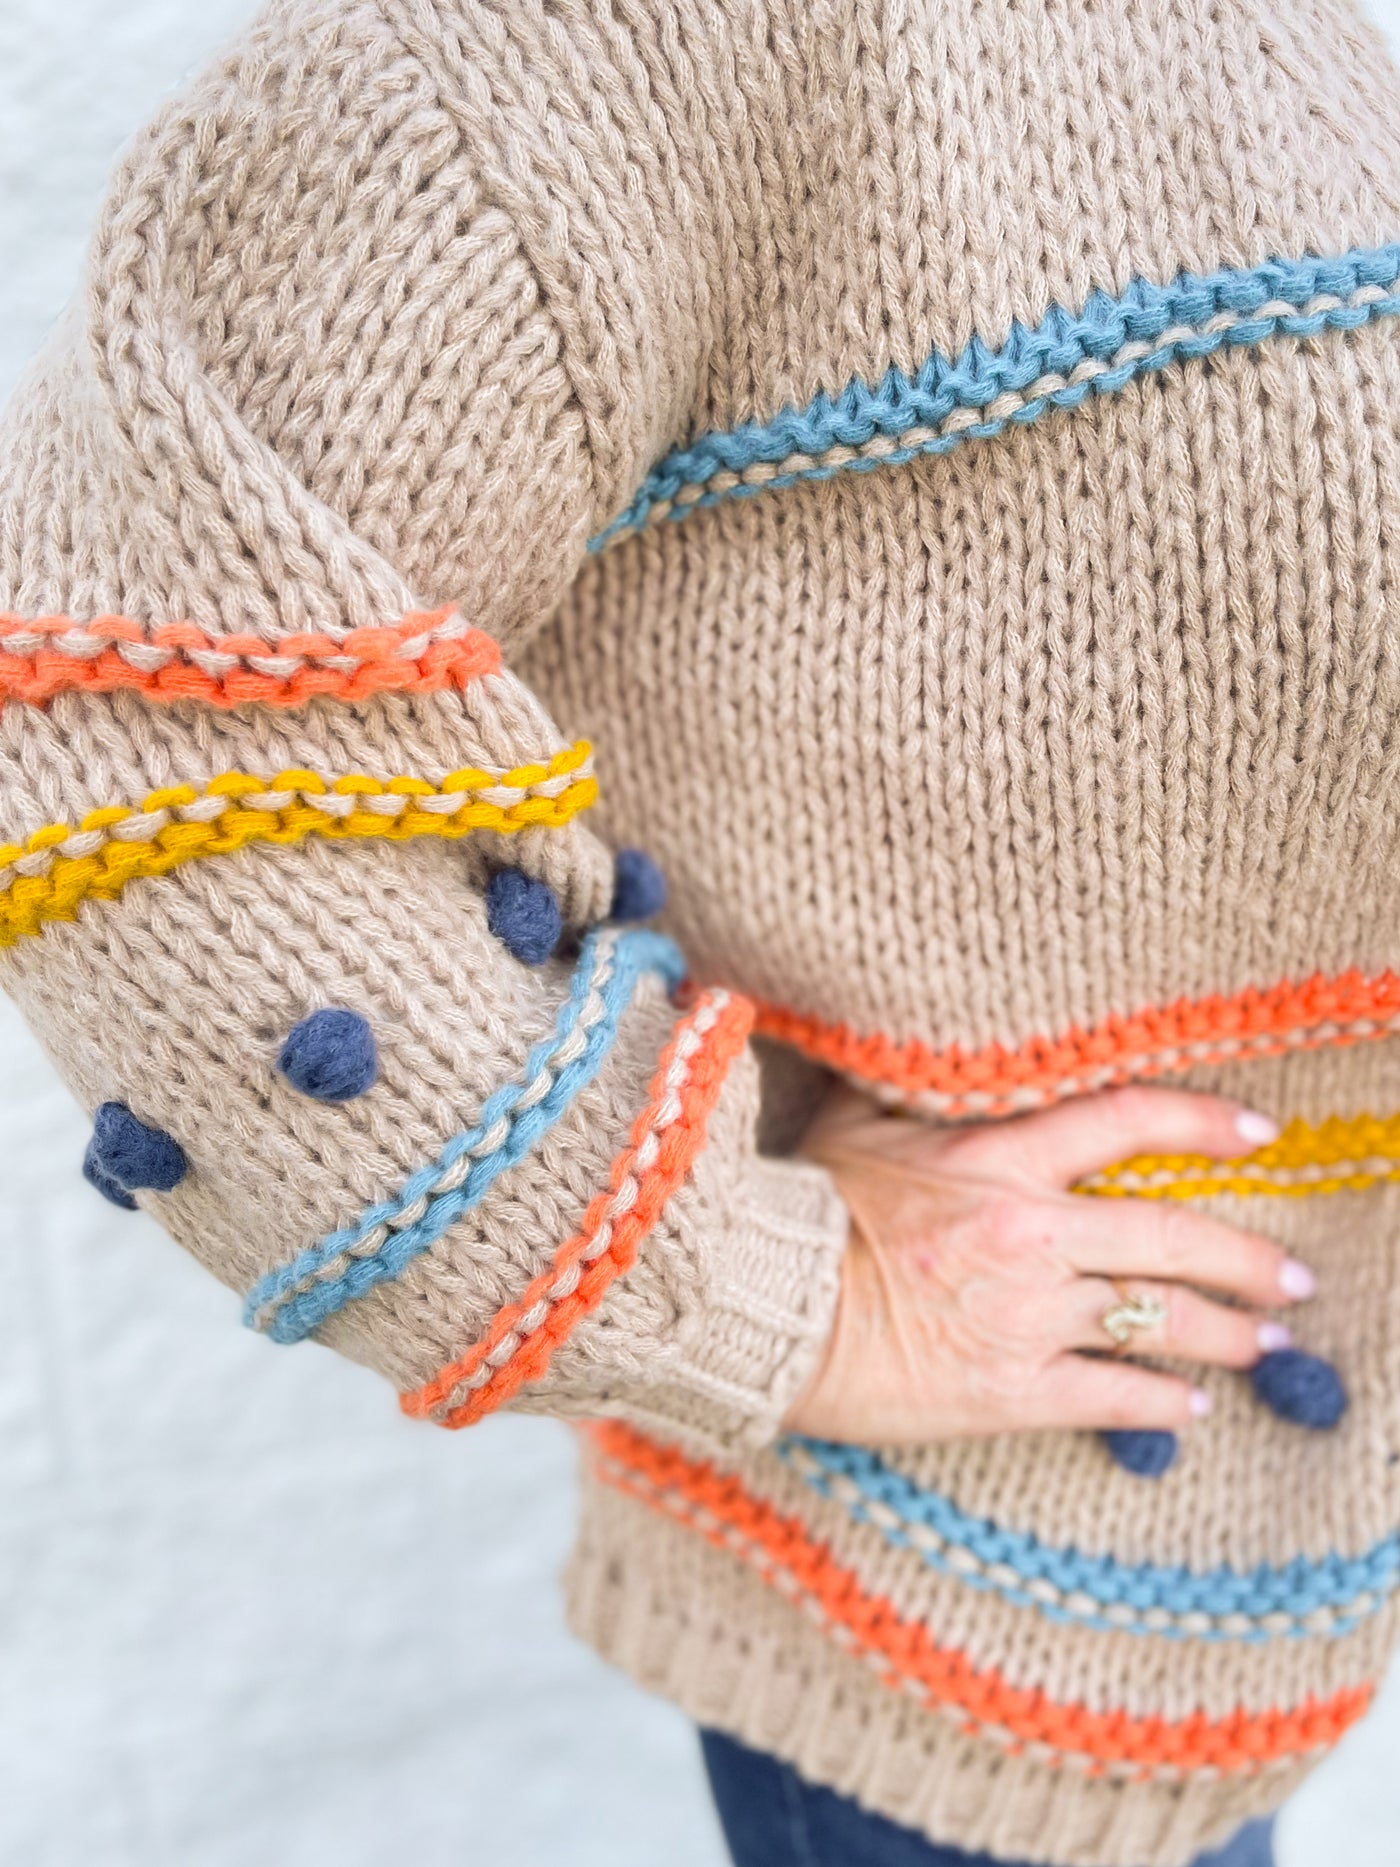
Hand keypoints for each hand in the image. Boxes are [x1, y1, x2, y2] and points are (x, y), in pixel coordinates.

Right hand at [784, 1084, 1315, 1443]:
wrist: (764, 1311)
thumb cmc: (802, 1212)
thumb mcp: (852, 1125)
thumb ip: (907, 1087)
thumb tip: (916, 1041)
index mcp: (998, 1158)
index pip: (1129, 1121)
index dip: (1205, 1122)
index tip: (1259, 1133)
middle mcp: (1031, 1233)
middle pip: (1174, 1236)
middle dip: (1251, 1260)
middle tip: (1293, 1277)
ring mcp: (1028, 1314)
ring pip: (1162, 1320)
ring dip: (1229, 1333)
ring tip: (1268, 1343)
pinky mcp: (1012, 1389)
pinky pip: (1114, 1394)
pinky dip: (1164, 1401)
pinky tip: (1192, 1404)